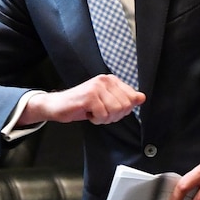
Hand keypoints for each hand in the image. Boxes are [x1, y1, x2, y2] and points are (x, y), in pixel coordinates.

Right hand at [20, 74, 144, 124]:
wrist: (57, 106)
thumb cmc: (81, 104)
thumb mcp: (106, 101)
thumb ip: (124, 98)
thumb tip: (142, 97)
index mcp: (111, 80)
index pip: (132, 98)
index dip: (122, 110)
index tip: (109, 109)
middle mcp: (104, 80)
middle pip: (125, 106)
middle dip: (114, 115)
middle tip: (100, 113)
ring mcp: (96, 87)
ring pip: (115, 110)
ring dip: (105, 118)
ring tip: (94, 113)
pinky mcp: (89, 96)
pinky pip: (102, 115)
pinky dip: (96, 119)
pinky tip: (88, 114)